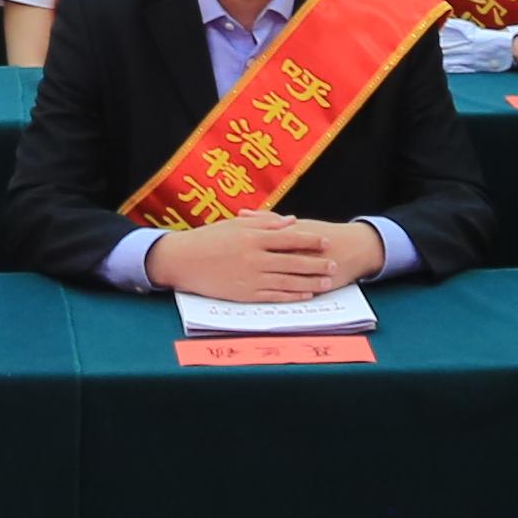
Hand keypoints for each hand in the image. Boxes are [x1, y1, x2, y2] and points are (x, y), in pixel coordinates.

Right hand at [149, 215, 367, 301]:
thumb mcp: (236, 224)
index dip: (310, 240)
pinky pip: (275, 296)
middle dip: (317, 263)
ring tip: (327, 282)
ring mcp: (251, 277)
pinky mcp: (245, 294)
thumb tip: (291, 222)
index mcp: (253, 237)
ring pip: (288, 281)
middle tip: (334, 264)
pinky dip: (292, 295)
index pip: (290, 238)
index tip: (326, 242)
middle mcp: (255, 257)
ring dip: (310, 282)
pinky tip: (305, 294)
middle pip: (294, 261)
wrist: (183, 261)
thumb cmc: (209, 239)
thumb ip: (265, 222)